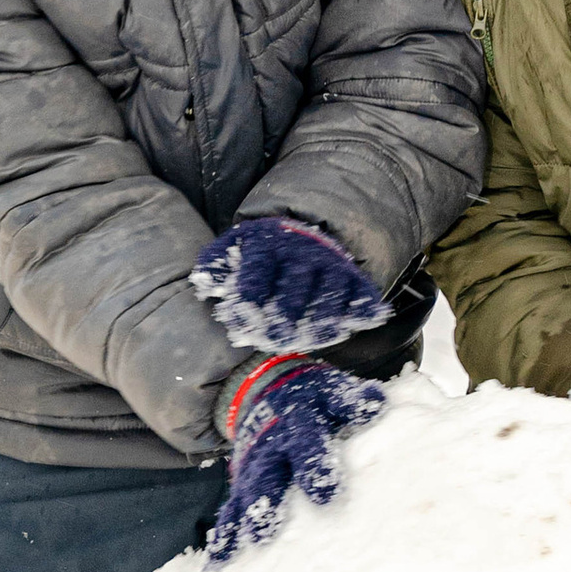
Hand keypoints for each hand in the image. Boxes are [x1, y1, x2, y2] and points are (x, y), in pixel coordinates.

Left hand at [191, 214, 385, 355]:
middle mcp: (301, 254)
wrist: (308, 231)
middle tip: (276, 338)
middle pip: (294, 287)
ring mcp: (330, 265)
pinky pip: (361, 292)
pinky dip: (364, 306)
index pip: (257, 270)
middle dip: (285, 315)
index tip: (240, 321)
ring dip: (322, 319)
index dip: (248, 296)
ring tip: (313, 340)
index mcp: (268, 245)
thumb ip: (217, 265)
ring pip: (329, 293)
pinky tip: (367, 320)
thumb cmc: (265, 251)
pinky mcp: (352, 277)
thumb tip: (203, 282)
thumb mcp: (236, 247)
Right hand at [207, 356, 385, 560]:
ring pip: (247, 494)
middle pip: (267, 475)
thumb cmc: (310, 398)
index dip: (314, 466)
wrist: (264, 389)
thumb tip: (375, 403)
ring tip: (251, 543)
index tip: (324, 493)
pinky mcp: (242, 482)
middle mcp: (270, 447)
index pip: (306, 444)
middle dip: (267, 503)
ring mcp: (252, 466)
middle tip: (267, 530)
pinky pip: (231, 508)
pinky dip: (225, 534)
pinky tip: (219, 561)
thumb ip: (351, 401)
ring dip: (246, 519)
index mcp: (298, 422)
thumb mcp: (330, 391)